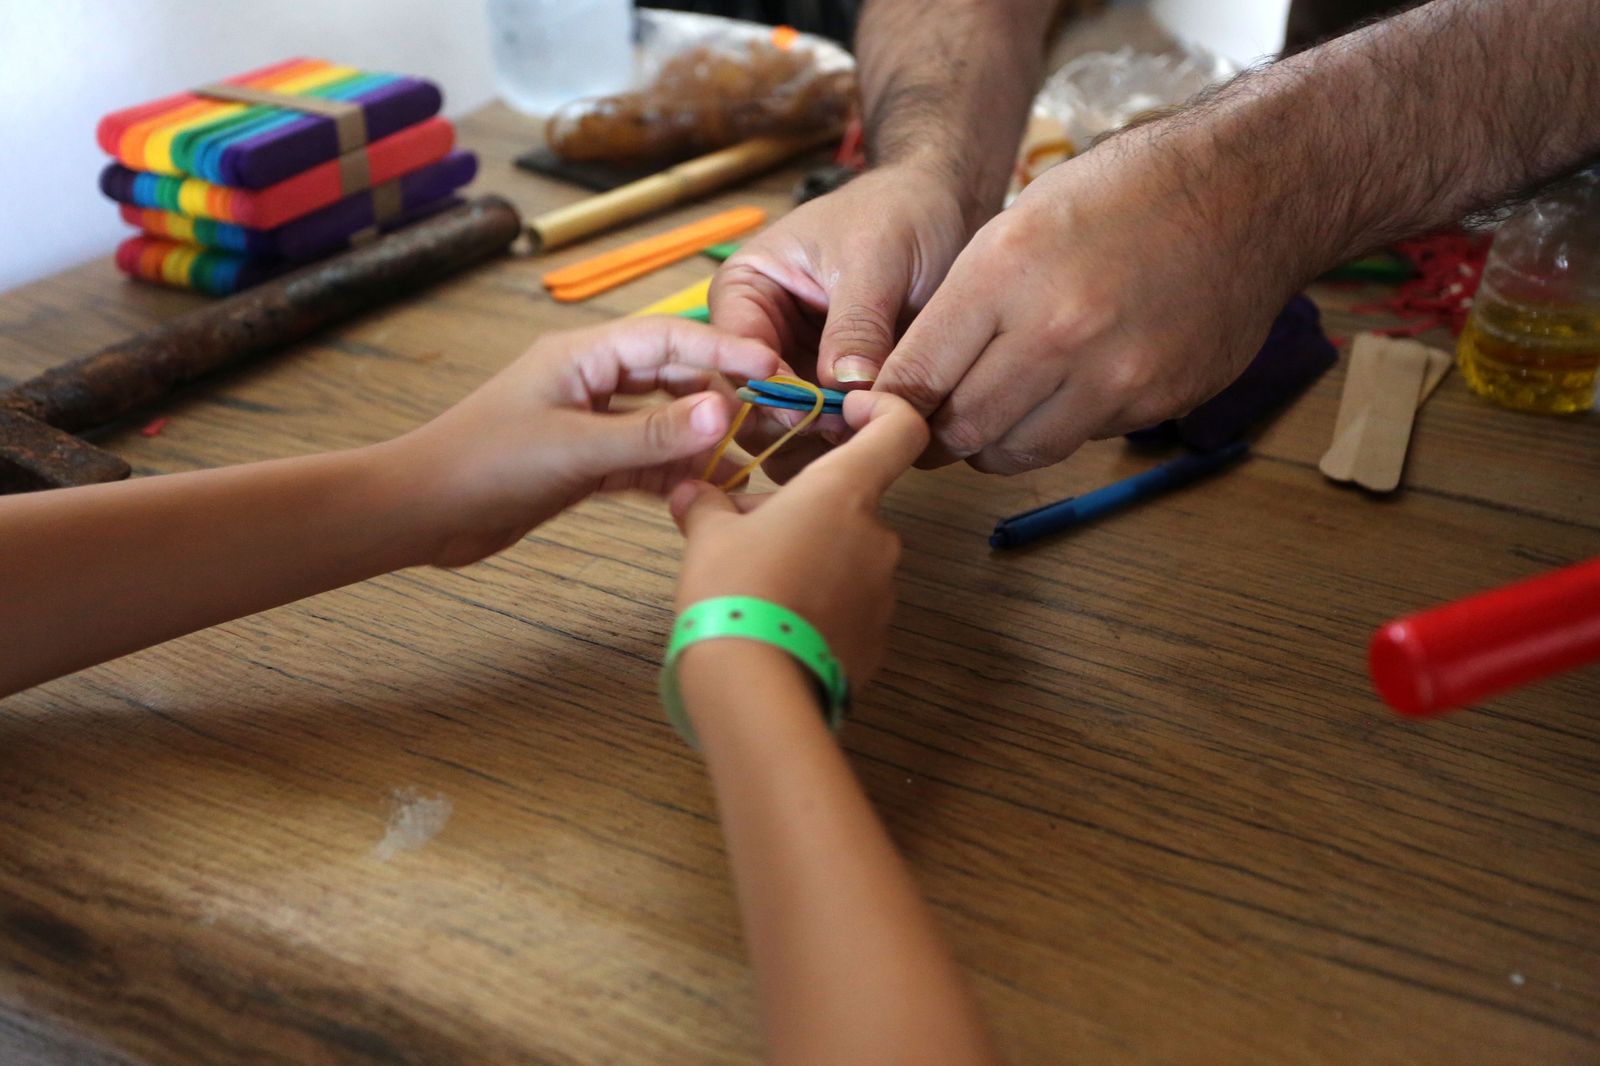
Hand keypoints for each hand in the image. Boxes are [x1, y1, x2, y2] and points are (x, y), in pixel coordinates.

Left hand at [392, 318, 777, 566]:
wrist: (423, 513)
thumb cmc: (483, 466)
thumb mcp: (576, 449)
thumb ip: (653, 433)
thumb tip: (726, 410)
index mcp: (583, 354)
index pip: (670, 337)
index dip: (725, 347)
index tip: (774, 365)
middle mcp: (591, 380)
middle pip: (673, 375)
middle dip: (723, 391)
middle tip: (775, 413)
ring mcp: (590, 421)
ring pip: (663, 420)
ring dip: (703, 437)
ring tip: (754, 452)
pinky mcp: (585, 462)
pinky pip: (645, 459)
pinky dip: (675, 471)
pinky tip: (710, 485)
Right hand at [668, 391, 927, 688]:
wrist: (755, 688)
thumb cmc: (733, 592)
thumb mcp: (707, 536)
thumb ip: (708, 504)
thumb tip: (694, 491)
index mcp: (845, 492)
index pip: (900, 428)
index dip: (884, 408)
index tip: (852, 409)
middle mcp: (878, 536)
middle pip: (852, 503)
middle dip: (806, 511)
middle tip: (749, 532)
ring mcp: (883, 592)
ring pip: (848, 557)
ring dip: (811, 559)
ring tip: (757, 587)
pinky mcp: (878, 639)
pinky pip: (850, 606)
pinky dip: (820, 605)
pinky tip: (777, 624)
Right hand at [707, 166, 971, 479]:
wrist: (945, 211)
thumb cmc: (900, 213)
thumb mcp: (876, 259)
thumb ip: (856, 324)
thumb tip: (844, 389)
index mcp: (744, 290)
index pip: (734, 355)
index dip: (768, 390)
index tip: (816, 410)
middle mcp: (759, 337)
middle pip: (750, 407)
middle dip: (795, 427)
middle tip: (850, 432)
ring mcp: (796, 370)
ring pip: (786, 434)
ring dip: (822, 446)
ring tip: (870, 438)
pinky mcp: (832, 395)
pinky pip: (827, 436)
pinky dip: (848, 447)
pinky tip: (879, 443)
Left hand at [875, 131, 1300, 473]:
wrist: (1248, 192)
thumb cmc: (1123, 194)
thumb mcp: (1018, 223)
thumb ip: (963, 304)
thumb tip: (913, 379)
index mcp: (1005, 273)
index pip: (916, 377)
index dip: (892, 407)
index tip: (887, 413)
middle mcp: (1056, 332)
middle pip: (961, 429)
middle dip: (939, 436)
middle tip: (936, 426)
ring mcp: (1112, 375)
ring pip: (1016, 453)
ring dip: (995, 444)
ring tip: (998, 414)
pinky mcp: (1156, 401)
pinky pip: (1081, 439)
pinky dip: (1062, 425)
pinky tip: (1072, 386)